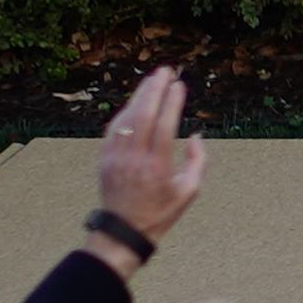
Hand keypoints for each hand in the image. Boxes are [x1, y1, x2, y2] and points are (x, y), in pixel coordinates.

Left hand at [89, 65, 202, 259]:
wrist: (123, 230)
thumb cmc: (161, 212)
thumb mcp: (190, 192)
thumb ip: (198, 161)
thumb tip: (194, 135)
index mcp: (157, 167)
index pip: (164, 125)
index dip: (172, 102)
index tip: (179, 85)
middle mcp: (134, 159)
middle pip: (143, 115)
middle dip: (154, 89)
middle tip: (165, 71)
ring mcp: (115, 158)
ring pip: (126, 118)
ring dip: (139, 96)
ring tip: (151, 80)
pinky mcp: (104, 159)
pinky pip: (113, 128)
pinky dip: (125, 112)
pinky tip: (134, 102)